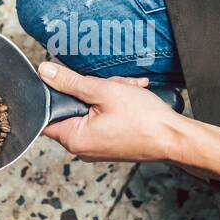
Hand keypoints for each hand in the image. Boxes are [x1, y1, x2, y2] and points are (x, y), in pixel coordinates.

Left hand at [38, 61, 184, 161]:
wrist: (174, 137)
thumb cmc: (143, 119)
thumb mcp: (103, 91)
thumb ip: (70, 81)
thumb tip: (45, 71)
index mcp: (74, 139)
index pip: (48, 114)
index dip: (56, 92)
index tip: (69, 80)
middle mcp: (82, 148)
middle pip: (74, 108)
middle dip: (92, 90)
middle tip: (112, 84)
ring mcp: (97, 147)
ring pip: (92, 110)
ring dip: (109, 94)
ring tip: (128, 89)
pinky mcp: (110, 143)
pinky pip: (104, 118)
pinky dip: (116, 104)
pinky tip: (132, 96)